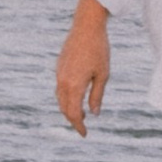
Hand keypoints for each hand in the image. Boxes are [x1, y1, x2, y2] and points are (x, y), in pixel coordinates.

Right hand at [56, 0, 110, 132]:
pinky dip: (66, 97)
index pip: (73, 114)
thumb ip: (97, 96)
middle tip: (83, 127)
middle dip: (73, 120)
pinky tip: (76, 97)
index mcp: (74, 85)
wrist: (86, 27)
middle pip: (64, 108)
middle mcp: (62, 81)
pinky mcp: (59, 67)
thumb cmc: (98, 50)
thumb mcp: (103, 75)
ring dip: (69, 109)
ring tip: (82, 114)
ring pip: (60, 99)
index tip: (85, 134)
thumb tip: (94, 113)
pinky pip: (59, 88)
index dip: (79, 126)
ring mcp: (59, 73)